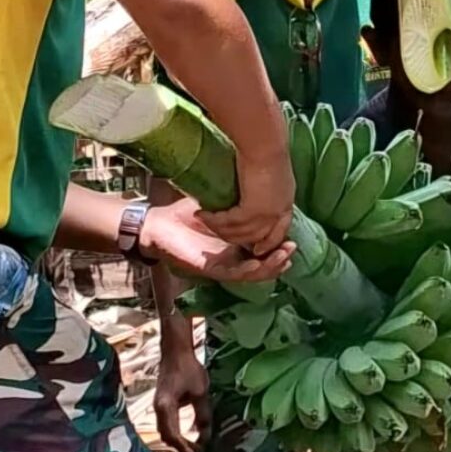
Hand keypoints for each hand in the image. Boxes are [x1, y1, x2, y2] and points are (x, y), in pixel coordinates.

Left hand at [141, 197, 294, 279]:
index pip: (263, 247)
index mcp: (235, 243)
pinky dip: (246, 270)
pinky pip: (232, 274)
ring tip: (283, 256)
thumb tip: (251, 177)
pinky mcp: (210, 270)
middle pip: (263, 263)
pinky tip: (256, 265)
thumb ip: (233, 198)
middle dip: (280, 258)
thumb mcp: (216, 203)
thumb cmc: (184, 214)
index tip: (293, 234)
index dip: (279, 244)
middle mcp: (232, 257)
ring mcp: (222, 265)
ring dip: (268, 266)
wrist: (157, 225)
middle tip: (292, 247)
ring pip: (252, 273)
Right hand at [154, 324, 210, 451]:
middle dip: (180, 448)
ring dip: (177, 441)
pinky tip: (186, 435)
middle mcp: (158, 409)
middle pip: (166, 436)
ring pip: (165, 431)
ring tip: (193, 448)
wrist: (175, 351)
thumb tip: (206, 436)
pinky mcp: (161, 403)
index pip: (173, 435)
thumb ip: (203, 415)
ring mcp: (157, 406)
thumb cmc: (188, 368)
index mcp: (165, 406)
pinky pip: (166, 424)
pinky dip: (175, 433)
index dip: (185, 448)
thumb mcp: (200, 392)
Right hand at [199, 148, 295, 254]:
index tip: (256, 249)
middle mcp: (280, 211)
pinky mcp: (254, 210)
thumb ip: (263, 183)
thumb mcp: (269, 169)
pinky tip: (201, 214)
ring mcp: (269, 213)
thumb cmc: (264, 144)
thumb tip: (250, 184)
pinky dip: (214, 221)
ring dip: (221, 230)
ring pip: (242, 234)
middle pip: (261, 238)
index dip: (268, 242)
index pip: (280, 230)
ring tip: (205, 220)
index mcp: (286, 201)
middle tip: (220, 237)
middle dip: (242, 243)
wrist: (264, 140)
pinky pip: (230, 223)